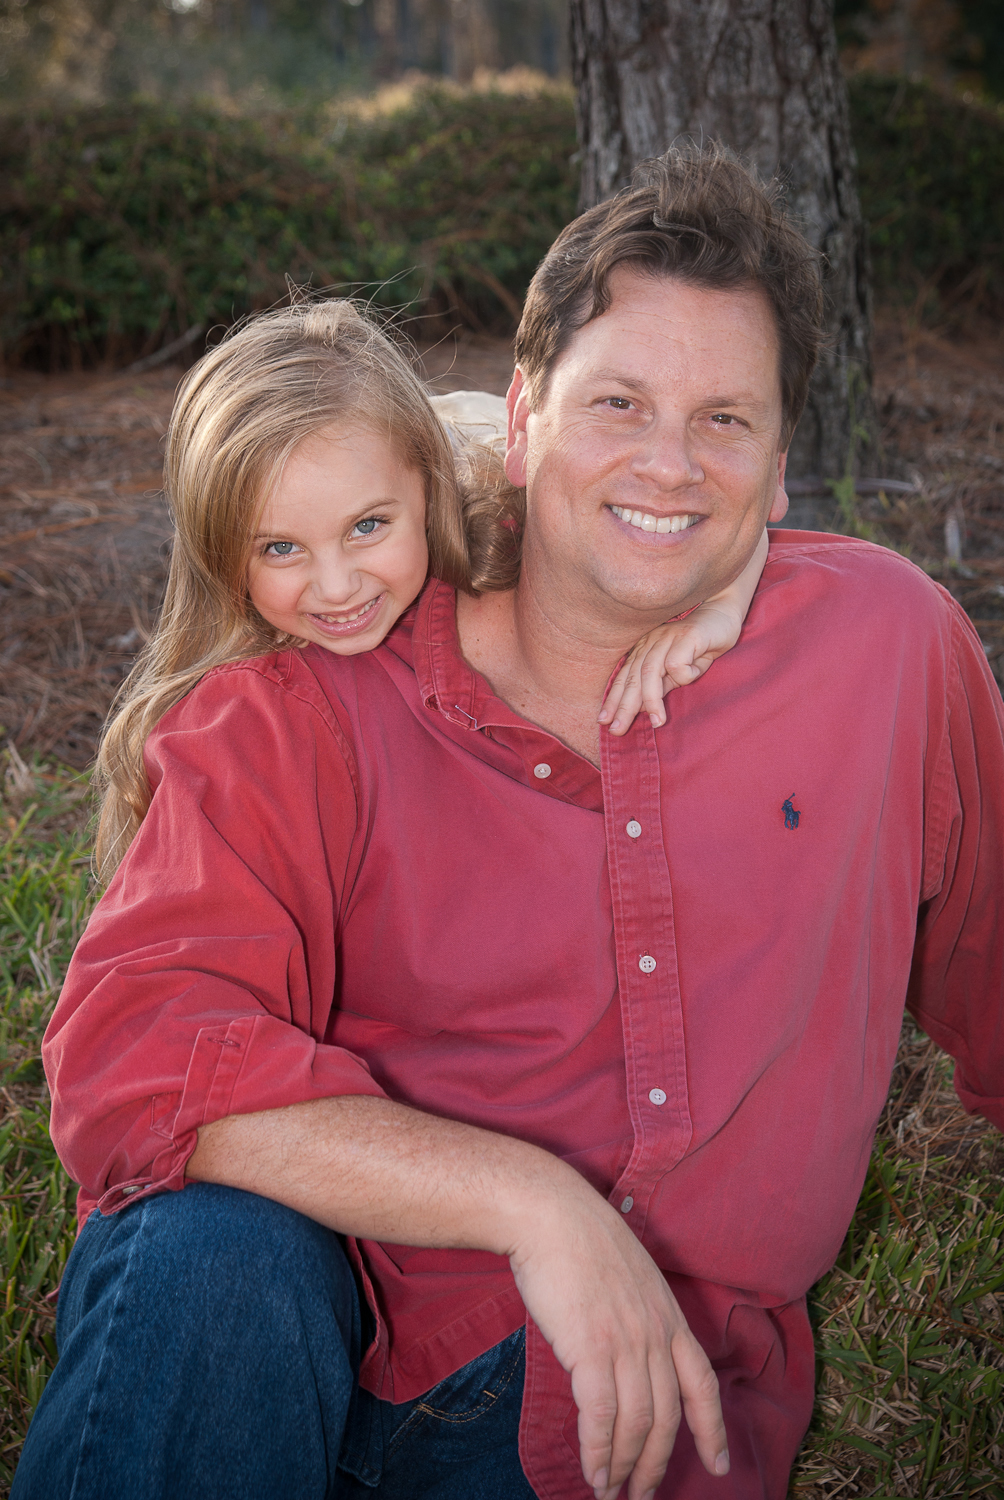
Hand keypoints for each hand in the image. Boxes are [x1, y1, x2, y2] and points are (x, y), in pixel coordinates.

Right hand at [507, 1186, 728, 1498]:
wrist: (549, 1211)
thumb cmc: (578, 1237)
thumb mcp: (628, 1274)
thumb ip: (636, 1315)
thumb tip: (623, 1354)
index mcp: (668, 1314)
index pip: (702, 1383)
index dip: (712, 1429)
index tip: (719, 1465)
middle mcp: (656, 1333)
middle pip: (668, 1416)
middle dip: (656, 1464)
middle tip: (641, 1495)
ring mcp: (627, 1342)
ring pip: (637, 1423)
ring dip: (624, 1466)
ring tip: (610, 1492)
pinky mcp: (592, 1348)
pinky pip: (601, 1416)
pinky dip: (599, 1451)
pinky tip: (593, 1472)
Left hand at [598, 607, 739, 734]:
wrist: (725, 616)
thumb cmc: (701, 647)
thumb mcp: (679, 672)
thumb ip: (662, 687)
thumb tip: (642, 709)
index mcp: (644, 649)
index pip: (624, 677)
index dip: (613, 699)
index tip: (603, 720)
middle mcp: (650, 642)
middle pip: (632, 677)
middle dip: (624, 706)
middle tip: (617, 729)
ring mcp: (666, 637)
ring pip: (650, 672)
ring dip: (651, 700)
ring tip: (657, 723)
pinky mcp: (685, 636)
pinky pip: (677, 664)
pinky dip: (684, 676)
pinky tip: (693, 673)